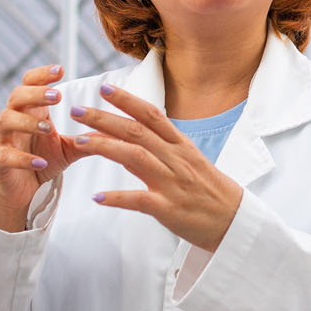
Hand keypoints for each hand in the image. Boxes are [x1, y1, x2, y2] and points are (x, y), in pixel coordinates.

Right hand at [0, 64, 89, 231]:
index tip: (61, 70)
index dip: (42, 74)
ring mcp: (3, 140)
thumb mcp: (69, 148)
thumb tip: (122, 129)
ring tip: (48, 128)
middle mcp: (14, 119)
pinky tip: (40, 162)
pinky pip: (5, 156)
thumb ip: (90, 137)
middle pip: (16, 96)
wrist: (21, 192)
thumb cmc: (42, 161)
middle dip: (36, 94)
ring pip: (6, 120)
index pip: (30, 83)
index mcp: (31, 110)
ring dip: (28, 122)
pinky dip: (22, 158)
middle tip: (58, 97)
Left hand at [70, 83, 244, 250]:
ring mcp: (173, 183)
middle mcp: (176, 159)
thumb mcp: (191, 160)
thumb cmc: (210, 191)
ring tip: (79, 142)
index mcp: (181, 146)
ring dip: (105, 147)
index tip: (104, 89)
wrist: (234, 221)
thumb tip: (138, 132)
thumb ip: (165, 146)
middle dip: (104, 118)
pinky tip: (97, 197)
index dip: (127, 100)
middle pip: (136, 132)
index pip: (151, 115)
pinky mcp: (169, 209)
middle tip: (77, 110)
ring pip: (135, 158)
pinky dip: (117, 197)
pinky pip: (139, 200)